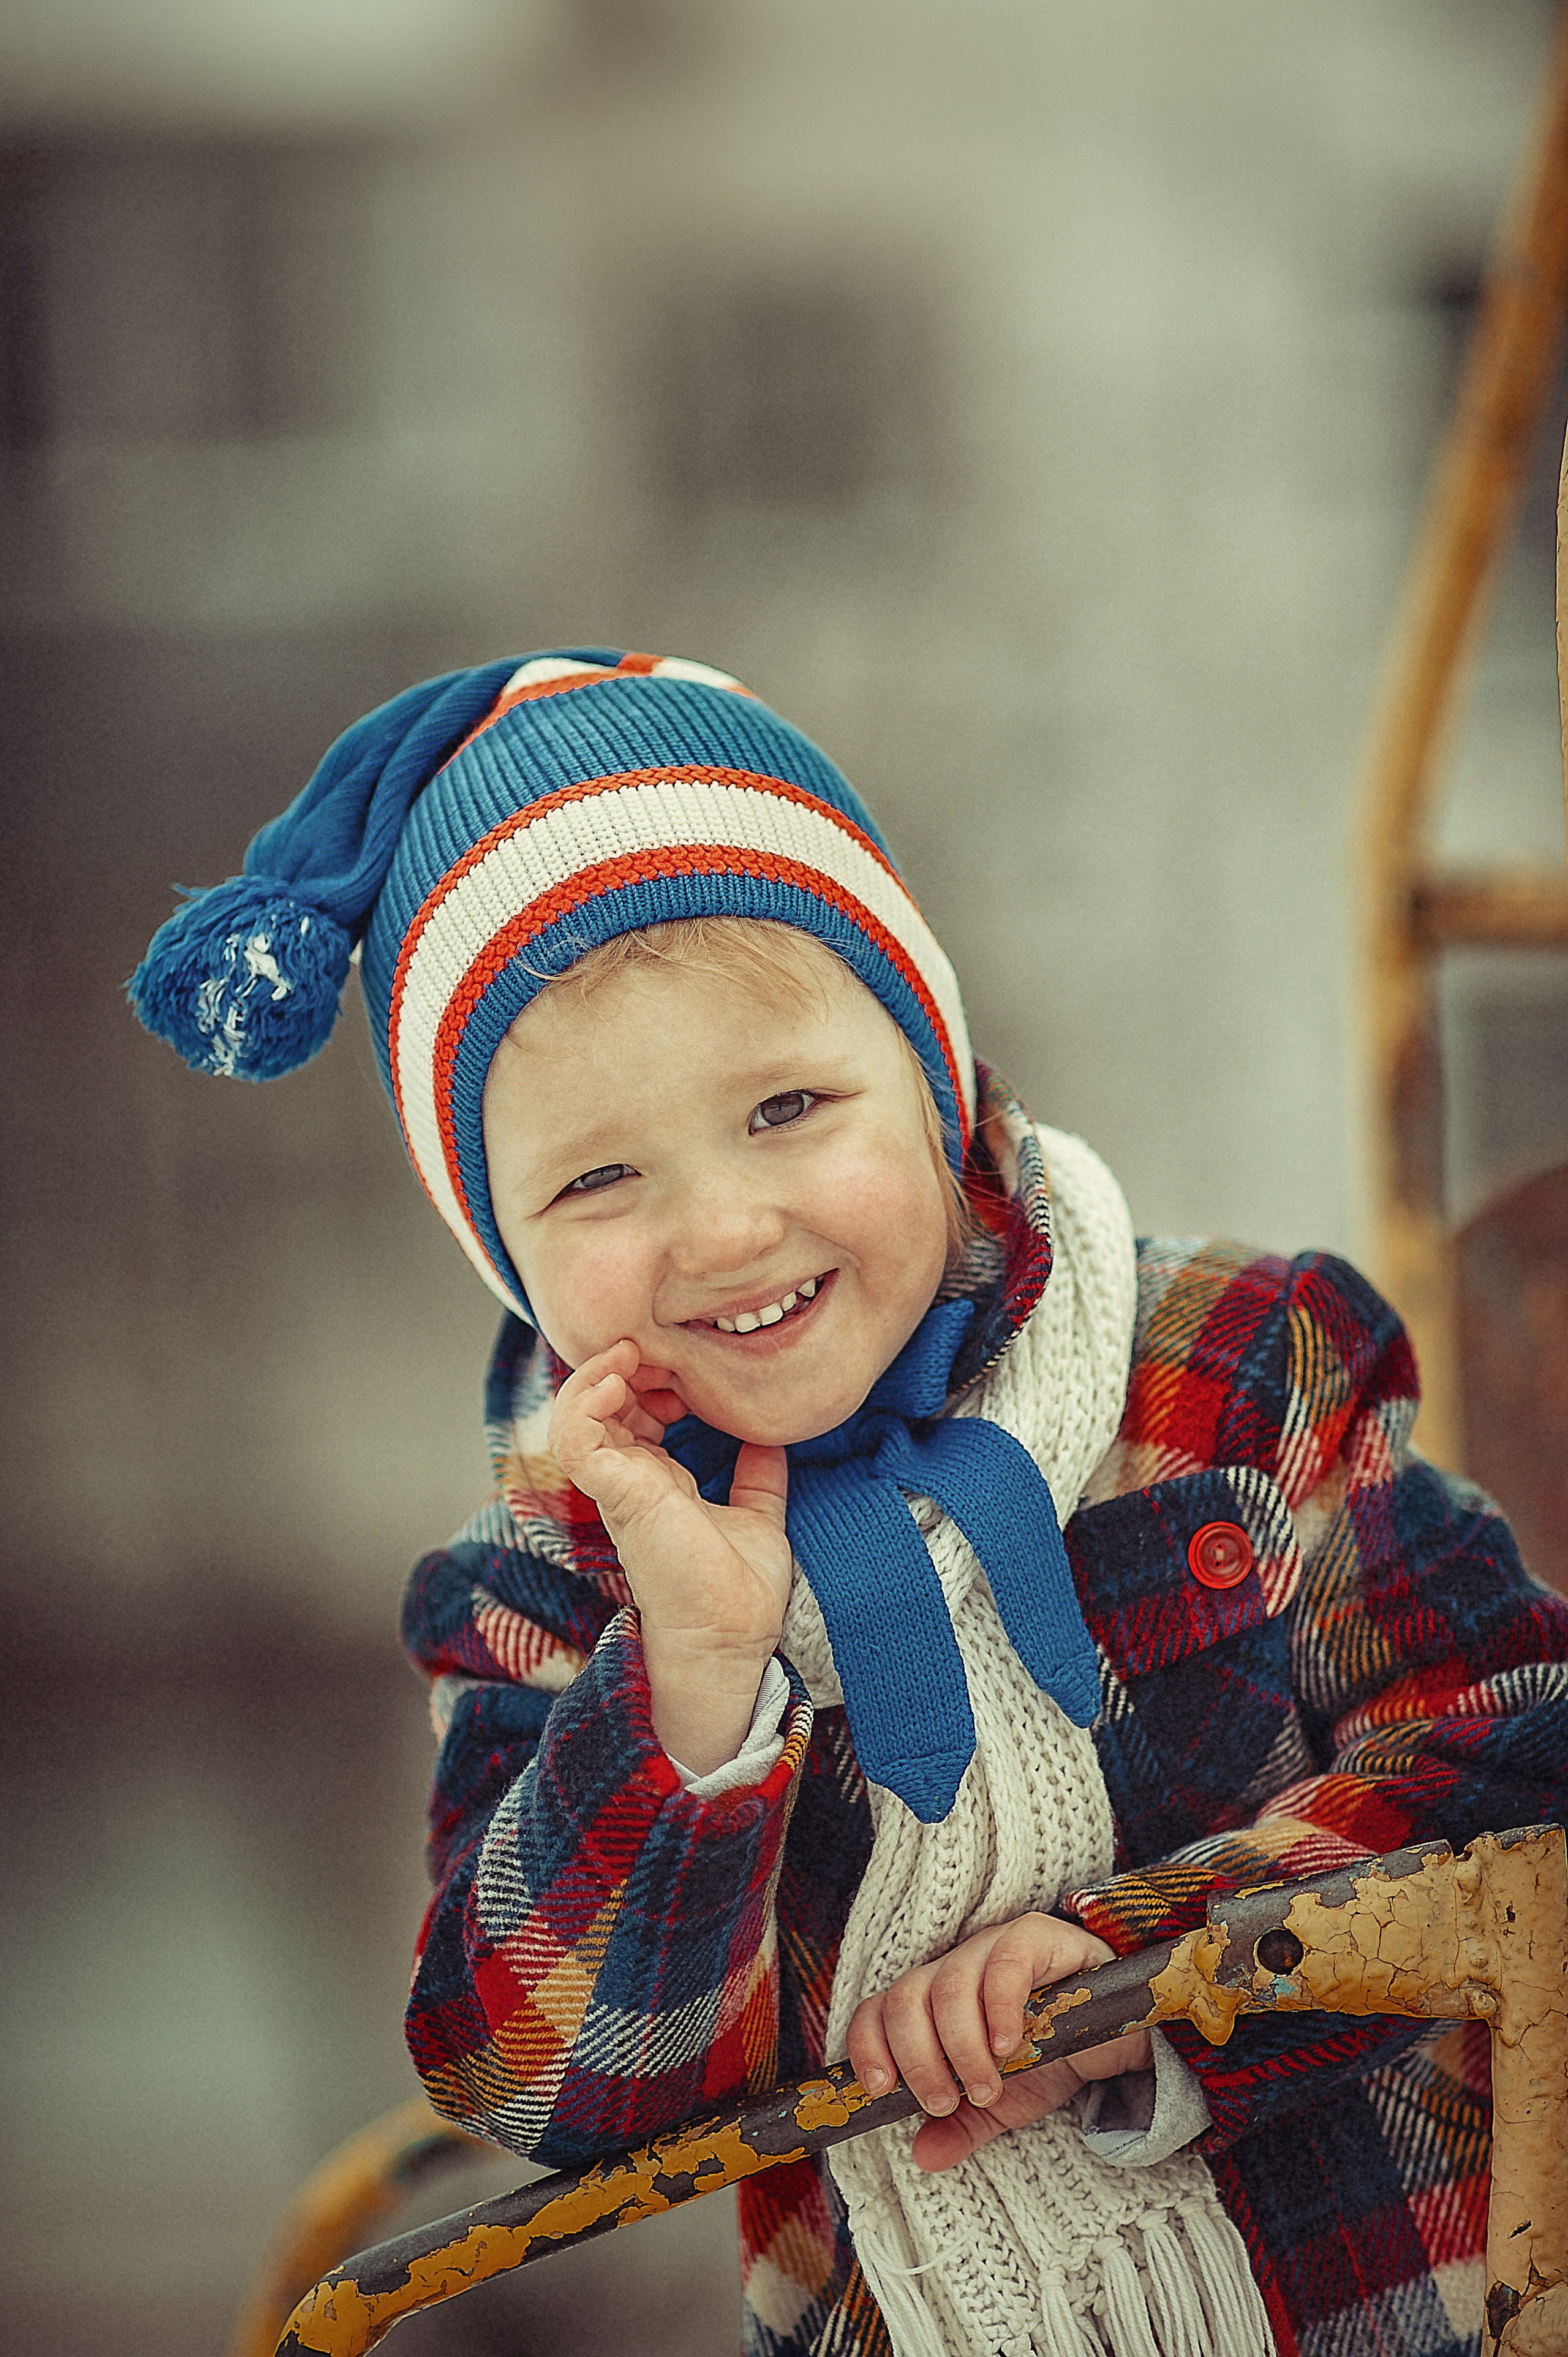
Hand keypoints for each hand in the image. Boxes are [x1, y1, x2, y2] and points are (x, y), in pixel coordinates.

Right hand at [549, 1340, 793, 1771]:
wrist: (731, 1638)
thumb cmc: (738, 1591)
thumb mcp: (757, 1513)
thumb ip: (757, 1473)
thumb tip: (771, 1433)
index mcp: (657, 1482)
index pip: (634, 1411)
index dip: (653, 1374)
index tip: (689, 1361)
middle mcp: (630, 1480)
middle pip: (602, 1402)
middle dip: (626, 1362)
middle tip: (660, 1342)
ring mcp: (618, 1487)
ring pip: (577, 1412)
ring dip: (598, 1371)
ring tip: (629, 1348)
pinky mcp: (616, 1494)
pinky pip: (577, 1436)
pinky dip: (586, 1399)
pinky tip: (617, 1376)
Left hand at [846, 1913, 1153, 2171]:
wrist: (1116, 2041)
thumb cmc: (1050, 2061)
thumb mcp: (1002, 2105)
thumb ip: (961, 2127)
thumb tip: (922, 2156)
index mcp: (932, 2001)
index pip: (877, 2009)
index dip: (868, 2046)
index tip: (881, 2091)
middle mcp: (954, 1966)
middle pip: (905, 1998)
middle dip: (917, 2058)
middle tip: (944, 2101)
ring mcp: (992, 1947)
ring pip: (949, 1985)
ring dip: (959, 2046)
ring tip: (986, 2086)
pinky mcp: (1037, 1938)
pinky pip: (1005, 1961)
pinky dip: (999, 2007)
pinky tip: (1008, 2045)